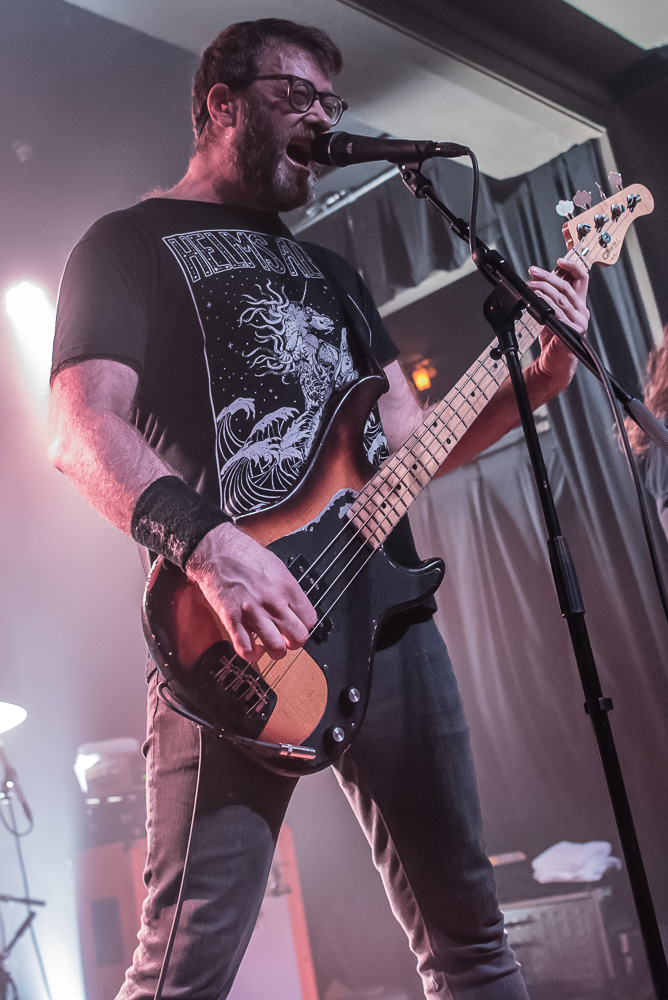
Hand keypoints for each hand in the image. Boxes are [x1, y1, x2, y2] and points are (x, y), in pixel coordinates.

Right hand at [185, 522, 317, 661]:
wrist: (216, 551)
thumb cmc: (243, 554)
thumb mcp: (276, 567)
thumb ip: (287, 589)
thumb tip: (295, 607)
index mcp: (287, 587)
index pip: (310, 619)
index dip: (304, 625)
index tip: (297, 624)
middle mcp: (273, 601)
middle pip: (298, 637)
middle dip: (294, 642)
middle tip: (287, 638)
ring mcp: (253, 612)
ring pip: (276, 648)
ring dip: (275, 651)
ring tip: (271, 645)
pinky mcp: (232, 619)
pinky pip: (245, 648)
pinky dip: (251, 654)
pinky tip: (253, 648)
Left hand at [527, 256, 589, 393]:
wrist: (554, 365)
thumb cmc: (552, 341)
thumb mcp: (552, 316)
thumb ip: (550, 301)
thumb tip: (538, 283)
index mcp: (579, 305)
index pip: (582, 279)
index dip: (572, 267)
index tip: (559, 260)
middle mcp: (581, 311)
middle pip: (566, 286)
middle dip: (548, 276)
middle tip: (533, 272)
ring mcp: (579, 321)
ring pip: (560, 298)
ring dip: (543, 289)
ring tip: (530, 285)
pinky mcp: (573, 330)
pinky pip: (557, 312)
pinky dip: (545, 304)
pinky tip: (535, 300)